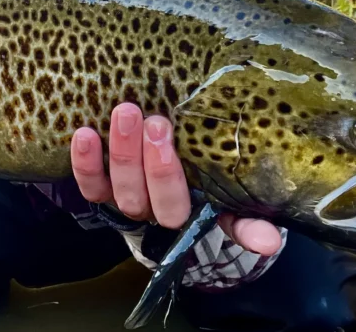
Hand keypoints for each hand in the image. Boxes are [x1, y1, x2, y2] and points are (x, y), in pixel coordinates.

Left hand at [71, 102, 282, 255]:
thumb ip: (248, 216)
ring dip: (121, 152)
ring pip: (122, 188)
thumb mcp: (229, 191)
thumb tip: (271, 241)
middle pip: (156, 200)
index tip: (255, 224)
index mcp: (198, 213)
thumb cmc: (202, 173)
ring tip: (125, 113)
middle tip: (157, 123)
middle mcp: (160, 213)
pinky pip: (90, 184)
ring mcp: (129, 201)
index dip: (235, 227)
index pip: (215, 221)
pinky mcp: (102, 191)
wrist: (160, 170)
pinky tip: (84, 134)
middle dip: (156, 164)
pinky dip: (85, 163)